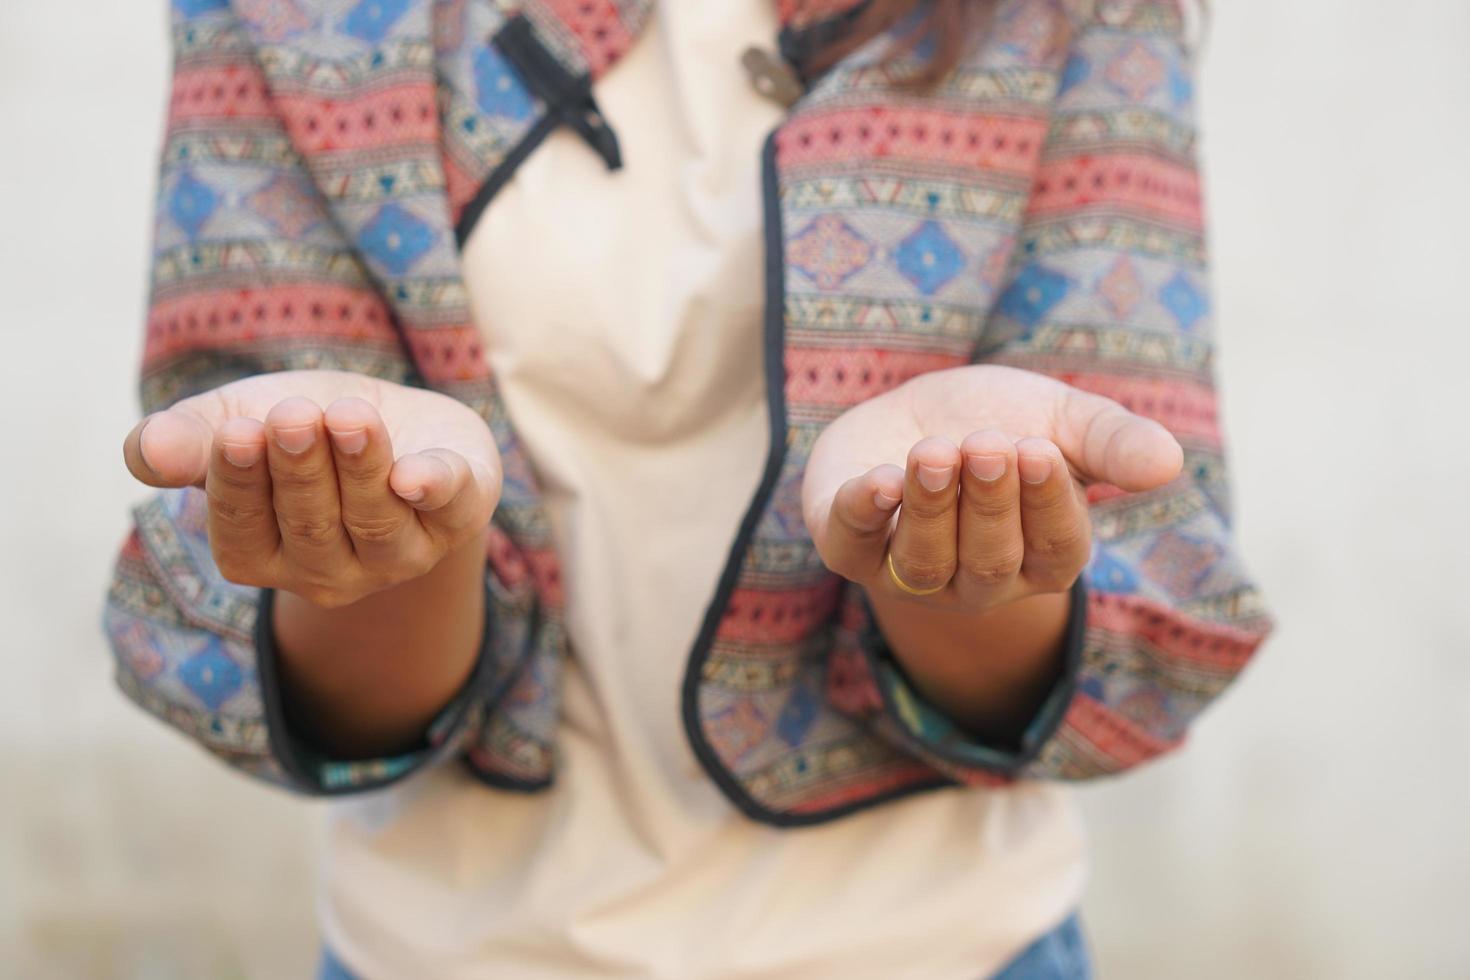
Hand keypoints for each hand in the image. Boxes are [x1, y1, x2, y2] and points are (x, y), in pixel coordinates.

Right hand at [122, 370, 501, 608]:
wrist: (396, 421)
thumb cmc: (304, 428)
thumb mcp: (239, 419)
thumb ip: (189, 438)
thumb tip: (144, 453)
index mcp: (263, 554)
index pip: (242, 533)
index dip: (238, 483)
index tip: (235, 431)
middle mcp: (329, 570)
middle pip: (310, 527)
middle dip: (300, 469)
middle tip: (291, 415)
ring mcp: (398, 553)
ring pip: (375, 520)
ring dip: (359, 467)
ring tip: (347, 416)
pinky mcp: (458, 516)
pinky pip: (451, 509)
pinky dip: (436, 490)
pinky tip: (417, 476)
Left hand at [802, 364, 1182, 612]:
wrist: (915, 411)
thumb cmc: (1001, 424)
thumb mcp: (1064, 422)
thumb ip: (1114, 443)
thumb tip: (1170, 463)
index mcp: (1040, 557)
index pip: (1055, 550)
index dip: (1048, 505)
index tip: (1039, 451)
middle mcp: (977, 580)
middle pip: (991, 561)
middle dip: (990, 502)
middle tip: (990, 442)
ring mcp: (909, 571)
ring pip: (925, 562)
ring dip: (932, 508)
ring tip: (937, 452)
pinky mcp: (849, 544)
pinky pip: (853, 545)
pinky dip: (863, 514)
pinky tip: (876, 482)